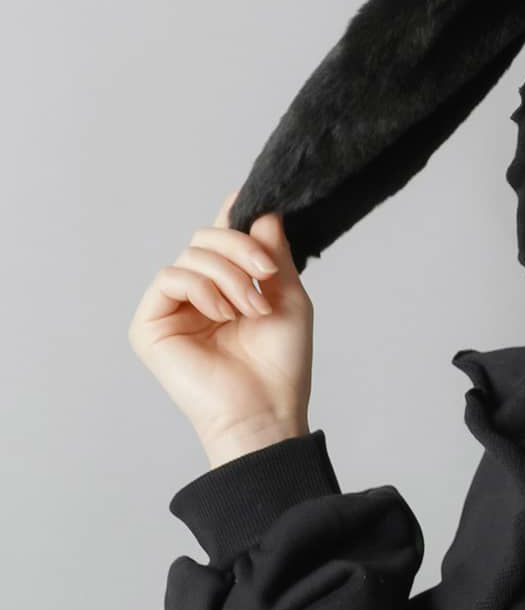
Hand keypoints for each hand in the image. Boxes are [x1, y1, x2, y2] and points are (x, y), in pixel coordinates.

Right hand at [128, 190, 314, 463]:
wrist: (266, 410)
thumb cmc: (281, 367)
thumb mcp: (289, 300)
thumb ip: (274, 256)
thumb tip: (264, 211)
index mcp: (228, 288)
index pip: (222, 239)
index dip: (234, 218)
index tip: (251, 199)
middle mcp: (197, 295)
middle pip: (205, 238)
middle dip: (240, 249)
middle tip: (265, 275)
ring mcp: (171, 309)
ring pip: (191, 256)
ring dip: (229, 276)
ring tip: (251, 309)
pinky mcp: (150, 325)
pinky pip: (169, 278)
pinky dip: (202, 289)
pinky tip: (223, 314)